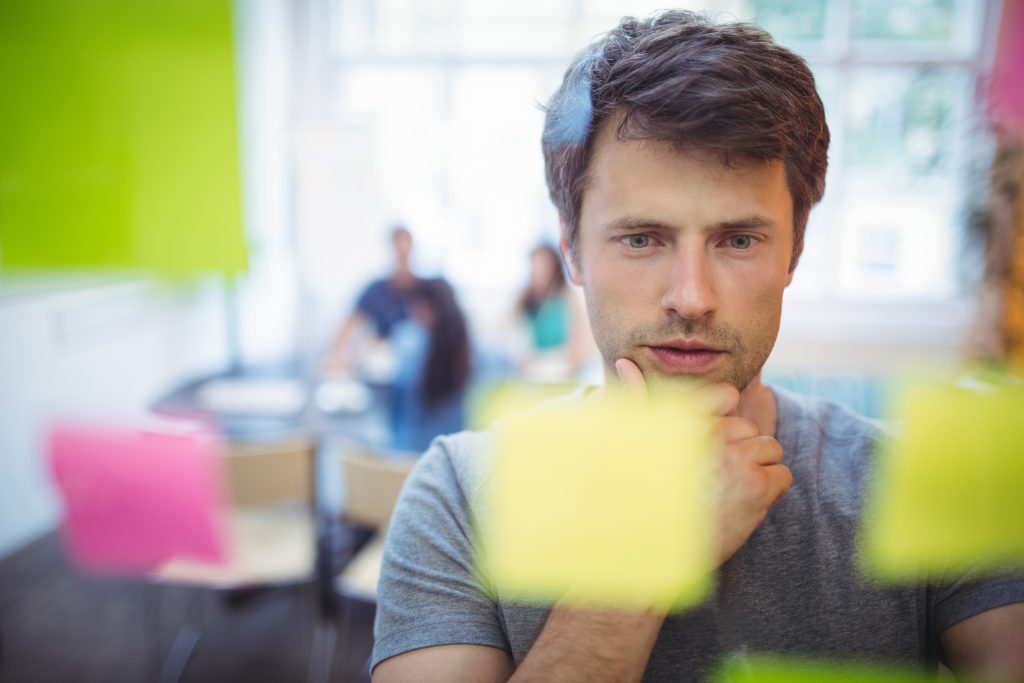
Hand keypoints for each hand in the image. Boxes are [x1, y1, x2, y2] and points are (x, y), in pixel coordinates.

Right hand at [613, 358, 792, 565]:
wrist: (652, 550)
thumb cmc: (642, 498)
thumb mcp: (635, 444)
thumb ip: (636, 400)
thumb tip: (623, 361)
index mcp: (682, 420)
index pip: (724, 396)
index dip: (726, 413)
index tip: (719, 435)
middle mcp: (709, 433)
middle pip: (749, 428)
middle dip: (740, 451)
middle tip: (716, 479)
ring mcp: (735, 458)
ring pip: (770, 449)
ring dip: (757, 471)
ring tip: (729, 493)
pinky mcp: (756, 485)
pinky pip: (782, 476)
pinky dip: (770, 492)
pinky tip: (742, 506)